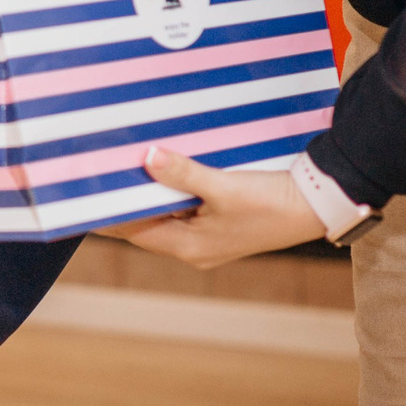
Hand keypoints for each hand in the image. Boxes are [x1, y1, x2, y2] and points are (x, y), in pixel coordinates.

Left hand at [95, 147, 324, 269]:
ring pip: (167, 212)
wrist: (320, 206)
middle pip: (147, 221)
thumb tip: (146, 158)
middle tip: (103, 169)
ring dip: (152, 191)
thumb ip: (183, 173)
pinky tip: (167, 166)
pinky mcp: (223, 221)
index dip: (107, 211)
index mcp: (189, 247)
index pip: (132, 230)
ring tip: (127, 163)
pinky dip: (174, 189)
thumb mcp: (224, 187)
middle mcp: (194, 247)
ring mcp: (209, 236)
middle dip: (129, 197)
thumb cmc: (274, 203)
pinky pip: (186, 206)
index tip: (85, 192)